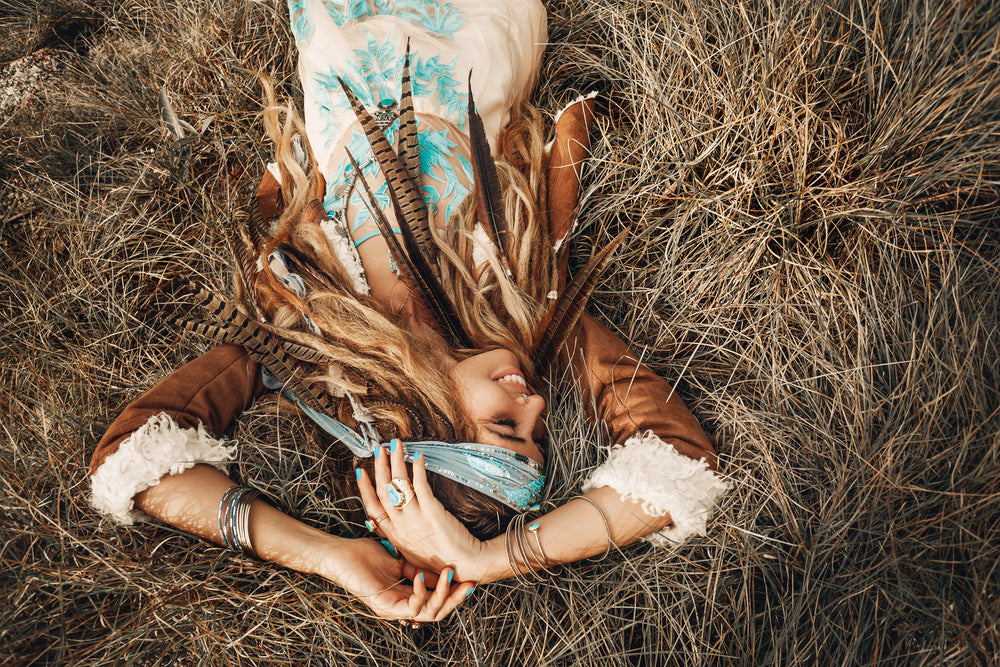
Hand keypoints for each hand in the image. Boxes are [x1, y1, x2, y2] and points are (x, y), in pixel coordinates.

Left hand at [318, 536, 471, 622]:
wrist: (339, 555)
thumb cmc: (363, 555)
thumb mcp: (400, 559)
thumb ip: (420, 568)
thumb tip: (443, 570)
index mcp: (405, 596)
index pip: (436, 601)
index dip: (453, 592)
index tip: (469, 578)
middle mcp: (401, 607)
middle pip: (436, 612)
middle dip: (456, 599)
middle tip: (470, 584)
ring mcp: (393, 609)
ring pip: (428, 612)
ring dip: (443, 594)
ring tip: (450, 575)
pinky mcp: (384, 606)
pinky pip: (411, 606)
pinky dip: (421, 592)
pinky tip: (423, 577)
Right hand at [356, 439, 487, 581]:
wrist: (464, 566)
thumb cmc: (439, 562)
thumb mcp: (411, 553)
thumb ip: (401, 537)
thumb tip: (394, 524)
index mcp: (394, 535)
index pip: (372, 507)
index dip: (365, 487)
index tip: (361, 471)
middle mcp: (401, 525)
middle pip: (384, 490)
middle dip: (380, 466)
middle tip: (378, 448)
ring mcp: (415, 517)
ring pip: (399, 483)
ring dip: (396, 460)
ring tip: (395, 444)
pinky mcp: (432, 511)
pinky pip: (420, 484)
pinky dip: (417, 468)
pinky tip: (417, 456)